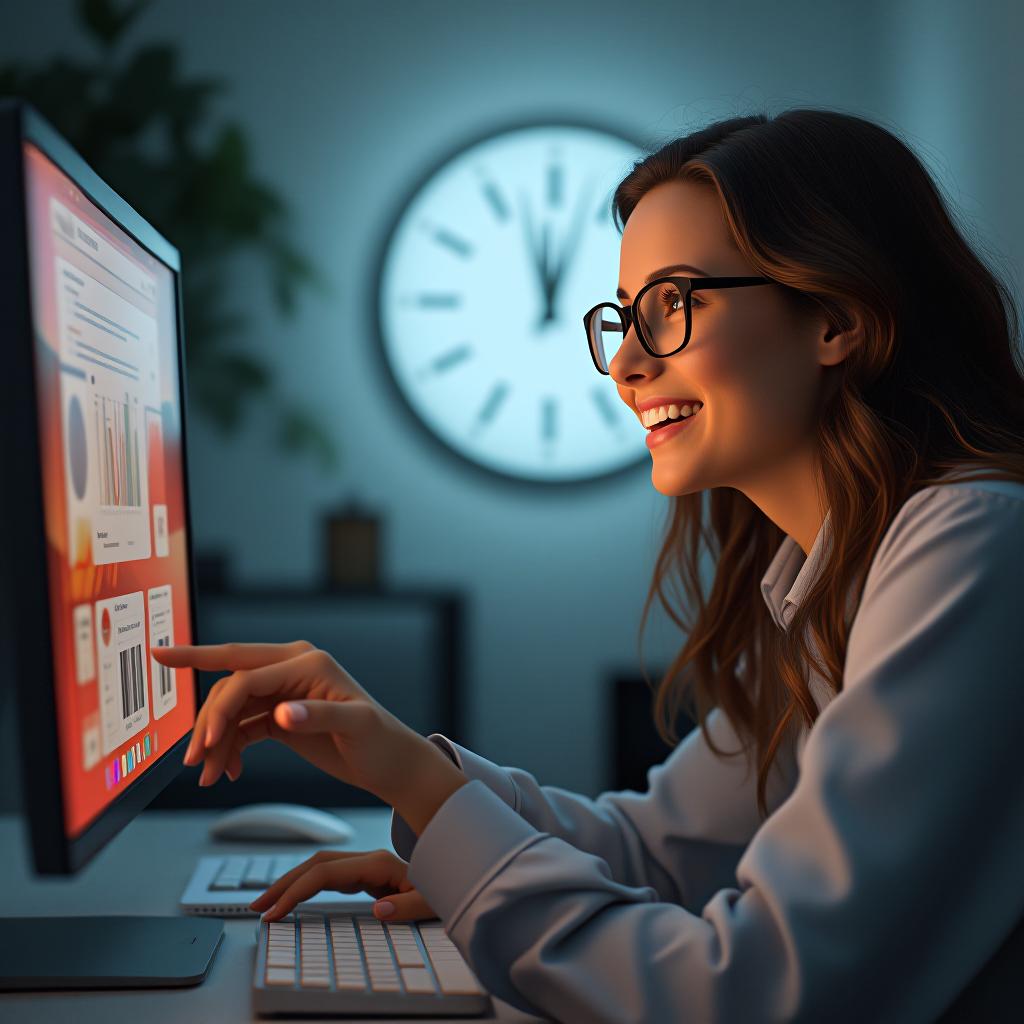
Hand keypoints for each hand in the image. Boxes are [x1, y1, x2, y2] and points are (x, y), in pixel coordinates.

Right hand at [151, 640, 466, 828]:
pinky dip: (228, 748)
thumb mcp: (357, 728)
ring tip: (209, 775)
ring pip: (231, 708)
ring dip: (214, 740)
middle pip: (230, 685)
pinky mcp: (279, 715)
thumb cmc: (381, 742)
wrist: (390, 763)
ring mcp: (283, 692)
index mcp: (307, 662)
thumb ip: (318, 717)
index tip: (194, 727)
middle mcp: (291, 669)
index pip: (246, 675)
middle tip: (194, 760)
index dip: (215, 699)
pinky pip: (241, 726)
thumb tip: (284, 713)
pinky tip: (227, 771)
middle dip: (207, 720)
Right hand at [251, 848, 435, 922]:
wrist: (459, 878)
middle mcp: (369, 859)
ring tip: (266, 903)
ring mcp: (367, 865)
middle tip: (258, 907)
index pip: (325, 874)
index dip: (296, 891)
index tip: (275, 912)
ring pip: (319, 867)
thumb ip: (408, 907)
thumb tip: (379, 911)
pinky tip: (294, 897)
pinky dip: (307, 885)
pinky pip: (329, 876)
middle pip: (316, 864)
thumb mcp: (433, 903)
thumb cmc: (447, 891)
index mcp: (379, 864)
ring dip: (291, 883)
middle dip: (284, 884)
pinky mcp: (366, 874)